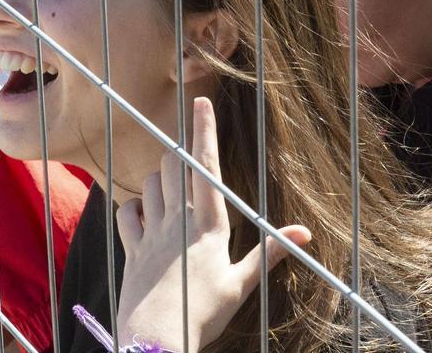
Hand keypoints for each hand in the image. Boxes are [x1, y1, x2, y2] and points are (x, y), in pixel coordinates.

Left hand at [115, 97, 311, 350]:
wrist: (158, 338)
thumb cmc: (205, 314)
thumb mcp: (242, 284)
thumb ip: (270, 253)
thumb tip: (305, 234)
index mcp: (209, 224)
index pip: (206, 165)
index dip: (204, 130)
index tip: (201, 102)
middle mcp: (178, 220)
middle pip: (172, 166)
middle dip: (179, 158)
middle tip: (189, 170)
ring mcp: (151, 232)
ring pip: (150, 183)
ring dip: (159, 181)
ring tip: (172, 197)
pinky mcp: (131, 248)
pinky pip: (125, 212)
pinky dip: (133, 207)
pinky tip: (144, 216)